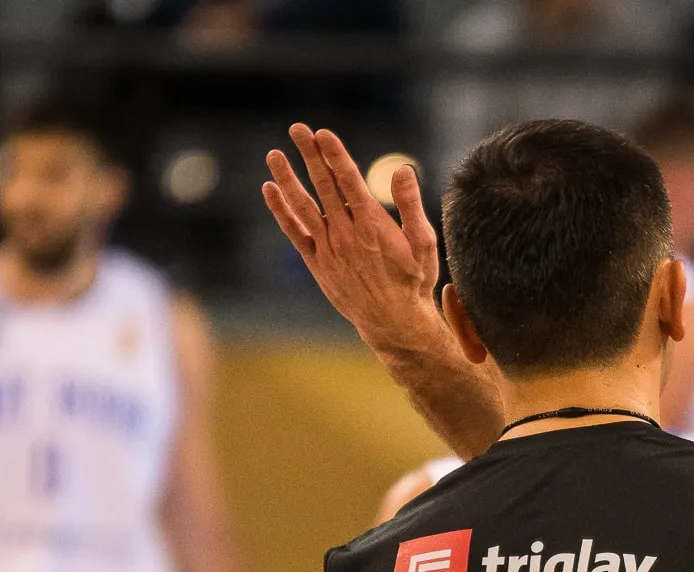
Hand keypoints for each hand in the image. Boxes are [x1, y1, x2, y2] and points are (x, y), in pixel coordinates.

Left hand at [263, 125, 441, 347]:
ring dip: (287, 178)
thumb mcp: (423, 243)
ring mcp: (328, 248)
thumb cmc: (413, 280)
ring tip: (274, 154)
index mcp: (373, 225)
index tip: (322, 134)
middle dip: (310, 155)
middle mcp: (346, 234)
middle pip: (324, 186)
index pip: (349, 181)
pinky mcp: (317, 262)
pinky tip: (270, 189)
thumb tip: (402, 168)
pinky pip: (294, 232)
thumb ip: (411, 204)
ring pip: (303, 206)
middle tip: (297, 128)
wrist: (392, 321)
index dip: (334, 155)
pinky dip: (281, 211)